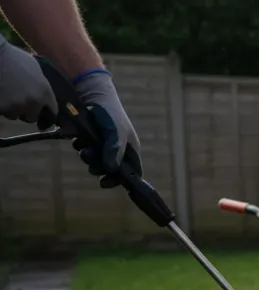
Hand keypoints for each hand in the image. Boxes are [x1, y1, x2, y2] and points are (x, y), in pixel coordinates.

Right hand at [0, 38, 56, 124]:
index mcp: (44, 93)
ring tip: (7, 95)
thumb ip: (41, 83)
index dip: (47, 112)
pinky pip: (3, 112)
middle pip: (32, 116)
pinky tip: (1, 96)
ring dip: (12, 109)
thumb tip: (42, 92)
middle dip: (27, 111)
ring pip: (14, 115)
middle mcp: (33, 103)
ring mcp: (16, 107)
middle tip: (19, 101)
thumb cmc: (14, 58)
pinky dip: (2, 106)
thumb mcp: (35, 68)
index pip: (52, 111)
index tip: (43, 113)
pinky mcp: (2, 108)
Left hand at [70, 69, 141, 187]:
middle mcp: (120, 148)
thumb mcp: (115, 132)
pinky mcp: (92, 137)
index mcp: (131, 148)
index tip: (106, 182)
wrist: (91, 92)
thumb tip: (112, 170)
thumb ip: (114, 152)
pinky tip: (78, 141)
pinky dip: (82, 148)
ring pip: (97, 160)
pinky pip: (87, 149)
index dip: (122, 180)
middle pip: (112, 169)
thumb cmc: (109, 112)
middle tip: (90, 165)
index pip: (133, 172)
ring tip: (82, 150)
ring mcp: (105, 142)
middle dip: (100, 168)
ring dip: (89, 158)